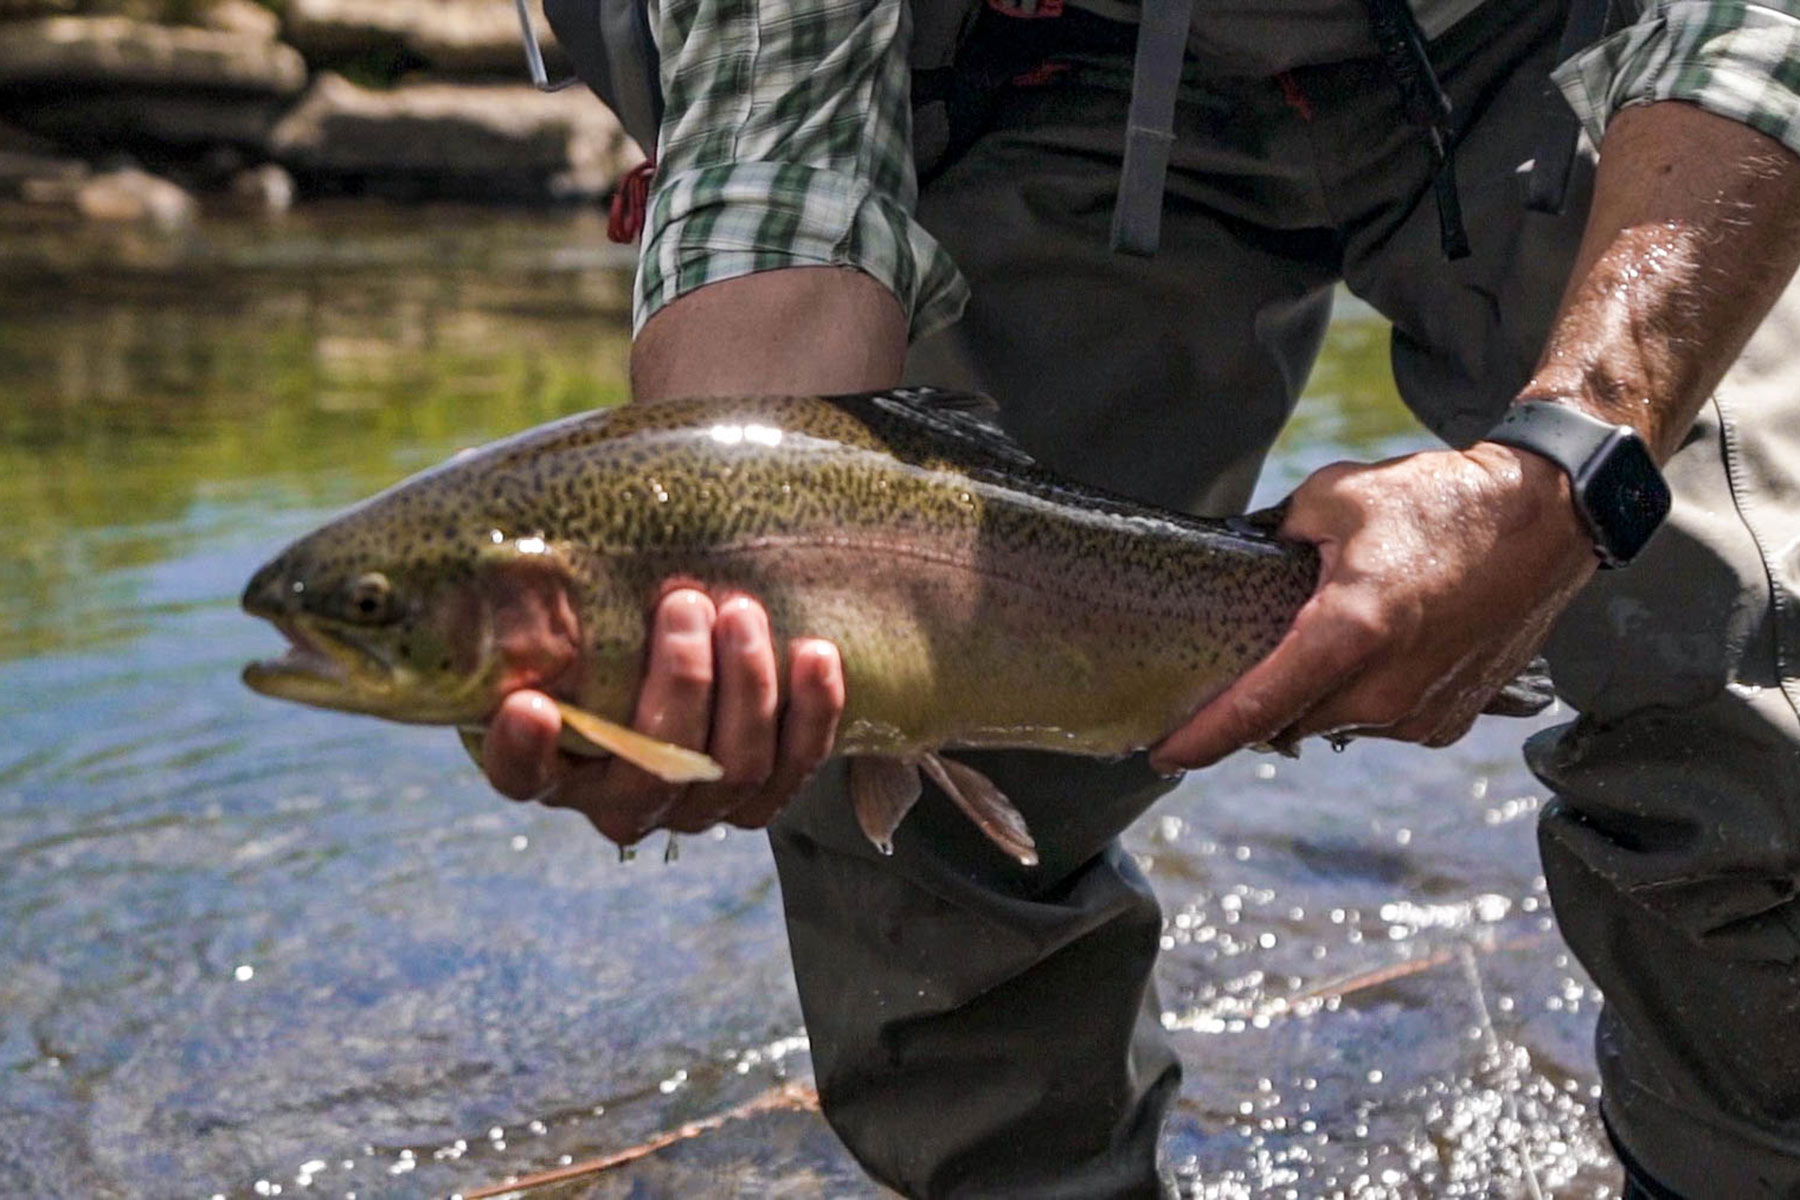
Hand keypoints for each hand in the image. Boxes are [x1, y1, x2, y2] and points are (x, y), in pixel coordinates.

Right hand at [481, 588, 845, 846]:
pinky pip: (794, 769)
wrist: (693, 651)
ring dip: (745, 688)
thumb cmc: (615, 625)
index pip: (520, 773)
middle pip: (649, 772)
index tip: (530, 706)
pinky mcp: (757, 799)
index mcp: (553, 761)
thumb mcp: (575, 610)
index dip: (521, 751)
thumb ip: (553, 593)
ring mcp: (694, 807)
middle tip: (684, 603)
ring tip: (742, 613)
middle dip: (678, 683)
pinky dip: (812, 712)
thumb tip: (510, 521)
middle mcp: (617, 800)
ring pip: (730, 771)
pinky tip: (814, 654)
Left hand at [1152, 443, 1595, 770]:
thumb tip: (1240, 555)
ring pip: (1333, 723)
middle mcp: (1385, 688)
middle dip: (1259, 704)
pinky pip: (1379, 722)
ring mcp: (1421, 713)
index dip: (1201, 739)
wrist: (1547, 518)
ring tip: (1328, 641)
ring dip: (1316, 695)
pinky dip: (1363, 696)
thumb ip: (1274, 534)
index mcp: (1349, 633)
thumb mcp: (1333, 497)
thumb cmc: (1440, 501)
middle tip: (1240, 669)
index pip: (1255, 708)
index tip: (1162, 755)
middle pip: (1287, 721)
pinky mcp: (1449, 722)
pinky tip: (1379, 650)